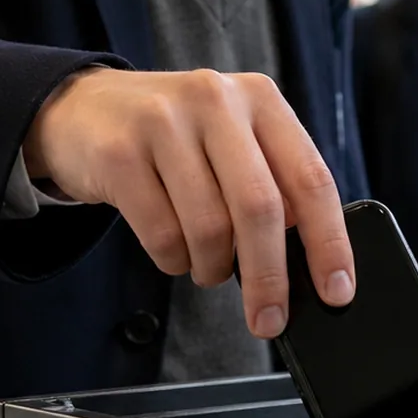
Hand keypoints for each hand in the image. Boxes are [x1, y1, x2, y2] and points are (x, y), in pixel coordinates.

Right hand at [24, 68, 355, 337]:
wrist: (81, 109)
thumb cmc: (174, 138)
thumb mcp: (232, 139)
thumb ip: (273, 182)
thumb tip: (311, 260)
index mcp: (260, 99)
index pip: (310, 177)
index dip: (329, 242)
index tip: (336, 291)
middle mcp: (215, 101)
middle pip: (259, 208)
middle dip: (269, 277)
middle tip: (268, 319)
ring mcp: (163, 123)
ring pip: (209, 228)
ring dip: (212, 268)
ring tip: (206, 266)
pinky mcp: (120, 154)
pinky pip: (162, 235)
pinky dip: (174, 261)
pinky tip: (174, 250)